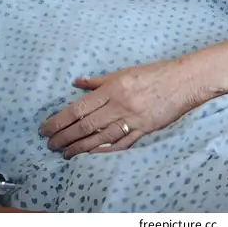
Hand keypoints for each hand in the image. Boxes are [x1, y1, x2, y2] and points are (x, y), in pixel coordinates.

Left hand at [39, 58, 205, 157]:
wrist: (182, 81)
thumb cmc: (153, 73)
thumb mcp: (123, 72)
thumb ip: (98, 81)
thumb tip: (77, 82)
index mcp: (112, 88)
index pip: (79, 108)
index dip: (60, 120)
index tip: (45, 128)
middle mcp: (119, 105)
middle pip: (86, 125)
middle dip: (64, 136)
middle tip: (49, 144)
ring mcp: (132, 120)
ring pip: (100, 138)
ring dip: (79, 147)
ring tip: (64, 153)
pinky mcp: (143, 130)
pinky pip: (120, 144)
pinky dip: (104, 150)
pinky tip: (91, 155)